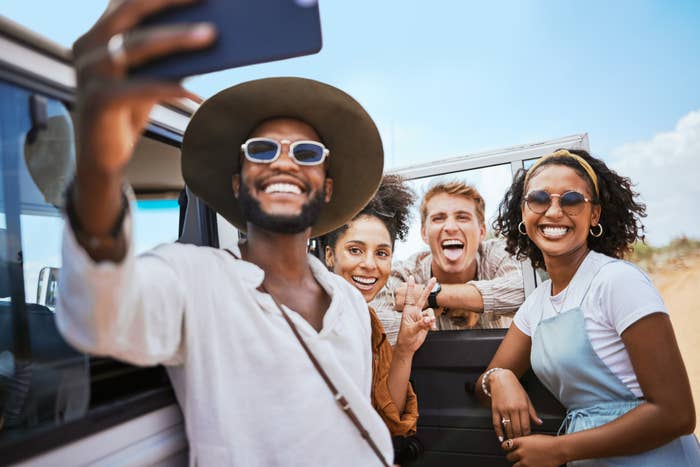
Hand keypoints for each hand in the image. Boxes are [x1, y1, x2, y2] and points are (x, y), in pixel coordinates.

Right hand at [73, 0, 214, 175]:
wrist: (102, 158)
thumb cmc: (126, 113)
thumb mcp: (146, 79)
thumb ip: (164, 58)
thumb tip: (207, 36)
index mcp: (97, 36)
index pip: (127, 2)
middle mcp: (88, 46)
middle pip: (131, 11)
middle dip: (169, 0)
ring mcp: (90, 72)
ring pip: (138, 45)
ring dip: (178, 37)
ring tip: (211, 35)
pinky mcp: (98, 100)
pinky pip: (141, 88)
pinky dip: (171, 88)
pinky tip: (195, 93)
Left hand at [394, 277, 436, 354]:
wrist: (408, 346)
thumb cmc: (405, 338)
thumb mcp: (411, 330)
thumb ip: (421, 324)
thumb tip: (429, 319)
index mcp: (408, 311)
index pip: (409, 297)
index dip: (410, 287)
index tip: (411, 277)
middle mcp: (415, 312)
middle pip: (422, 298)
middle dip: (428, 288)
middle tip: (434, 279)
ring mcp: (421, 317)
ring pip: (430, 312)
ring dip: (431, 319)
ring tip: (429, 325)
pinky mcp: (426, 322)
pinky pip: (432, 320)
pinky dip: (433, 324)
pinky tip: (431, 329)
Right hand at [488, 369, 541, 439]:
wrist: (501, 378)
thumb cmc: (515, 388)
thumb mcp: (526, 398)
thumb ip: (532, 412)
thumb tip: (539, 423)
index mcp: (523, 407)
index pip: (526, 426)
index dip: (527, 434)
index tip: (527, 438)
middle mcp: (513, 409)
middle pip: (517, 429)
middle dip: (519, 437)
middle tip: (520, 441)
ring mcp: (503, 410)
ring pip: (507, 428)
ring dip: (510, 436)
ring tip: (512, 441)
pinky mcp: (495, 409)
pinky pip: (496, 423)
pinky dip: (498, 432)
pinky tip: (501, 437)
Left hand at [502, 435, 565, 466]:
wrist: (558, 449)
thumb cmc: (549, 442)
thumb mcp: (533, 437)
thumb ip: (524, 441)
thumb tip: (518, 444)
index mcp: (521, 442)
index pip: (505, 445)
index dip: (505, 447)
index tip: (506, 448)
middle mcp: (521, 452)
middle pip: (508, 457)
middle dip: (511, 457)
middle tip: (514, 456)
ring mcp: (526, 462)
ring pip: (514, 466)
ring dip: (517, 464)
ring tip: (523, 462)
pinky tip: (529, 465)